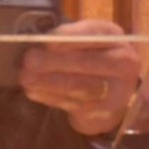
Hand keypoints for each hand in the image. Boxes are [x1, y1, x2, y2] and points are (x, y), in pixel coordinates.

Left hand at [18, 19, 140, 135]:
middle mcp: (123, 63)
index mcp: (114, 37)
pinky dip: (51, 98)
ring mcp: (117, 91)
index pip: (93, 33)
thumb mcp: (82, 40)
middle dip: (54, 62)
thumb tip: (38, 41)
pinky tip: (34, 92)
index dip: (69, 37)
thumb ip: (65, 37)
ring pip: (80, 87)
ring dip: (49, 82)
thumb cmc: (89, 56)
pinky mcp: (105, 114)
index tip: (47, 41)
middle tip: (28, 61)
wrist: (110, 91)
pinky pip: (75, 104)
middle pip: (87, 62)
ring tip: (25, 79)